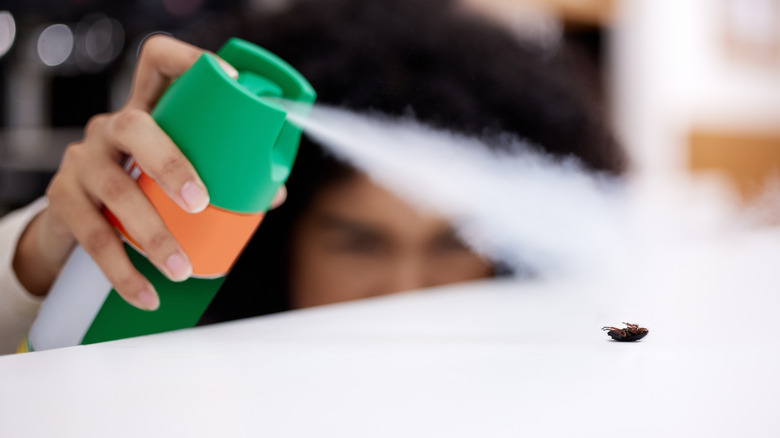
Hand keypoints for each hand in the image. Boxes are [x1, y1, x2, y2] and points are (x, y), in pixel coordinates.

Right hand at [12, 35, 285, 309]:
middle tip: (202, 204)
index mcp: (147, 113)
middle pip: (135, 126)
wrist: (73, 223)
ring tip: (181, 268)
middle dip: (172, 164)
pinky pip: (92, 237)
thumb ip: (222, 177)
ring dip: (152, 233)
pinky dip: (123, 272)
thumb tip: (273, 195)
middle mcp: (111, 129)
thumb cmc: (141, 189)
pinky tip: (146, 295)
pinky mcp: (62, 201)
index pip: (158, 63)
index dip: (190, 62)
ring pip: (116, 190)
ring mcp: (82, 162)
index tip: (229, 79)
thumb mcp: (172, 173)